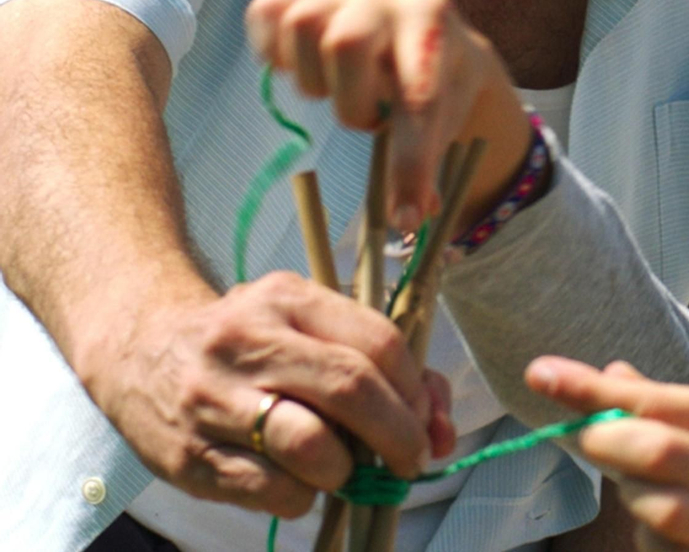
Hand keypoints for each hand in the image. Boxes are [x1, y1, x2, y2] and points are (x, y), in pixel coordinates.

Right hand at [84, 271, 453, 516]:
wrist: (139, 348)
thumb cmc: (250, 341)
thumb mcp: (307, 325)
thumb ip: (380, 366)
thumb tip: (442, 429)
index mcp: (289, 299)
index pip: (378, 343)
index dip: (415, 392)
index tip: (425, 420)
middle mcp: (250, 342)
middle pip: (351, 389)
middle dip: (398, 435)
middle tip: (410, 460)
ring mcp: (215, 399)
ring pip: (311, 446)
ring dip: (347, 471)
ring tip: (345, 470)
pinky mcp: (189, 455)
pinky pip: (271, 491)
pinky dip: (303, 496)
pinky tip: (298, 482)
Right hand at [245, 0, 530, 232]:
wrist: (433, 38)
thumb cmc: (439, 86)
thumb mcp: (446, 122)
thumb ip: (428, 170)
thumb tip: (409, 220)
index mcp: (435, 25)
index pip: (420, 99)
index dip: (410, 163)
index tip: (405, 215)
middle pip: (345, 43)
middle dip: (352, 103)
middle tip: (368, 121)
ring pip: (302, 24)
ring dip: (312, 77)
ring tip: (335, 92)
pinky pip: (267, 11)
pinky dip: (271, 47)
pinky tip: (294, 69)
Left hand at [525, 357, 688, 551]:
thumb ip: (685, 407)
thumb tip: (613, 377)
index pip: (658, 398)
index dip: (591, 387)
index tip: (540, 374)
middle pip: (652, 450)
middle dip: (601, 442)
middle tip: (580, 436)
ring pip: (656, 509)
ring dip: (629, 498)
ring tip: (640, 486)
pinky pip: (671, 549)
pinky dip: (653, 536)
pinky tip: (674, 527)